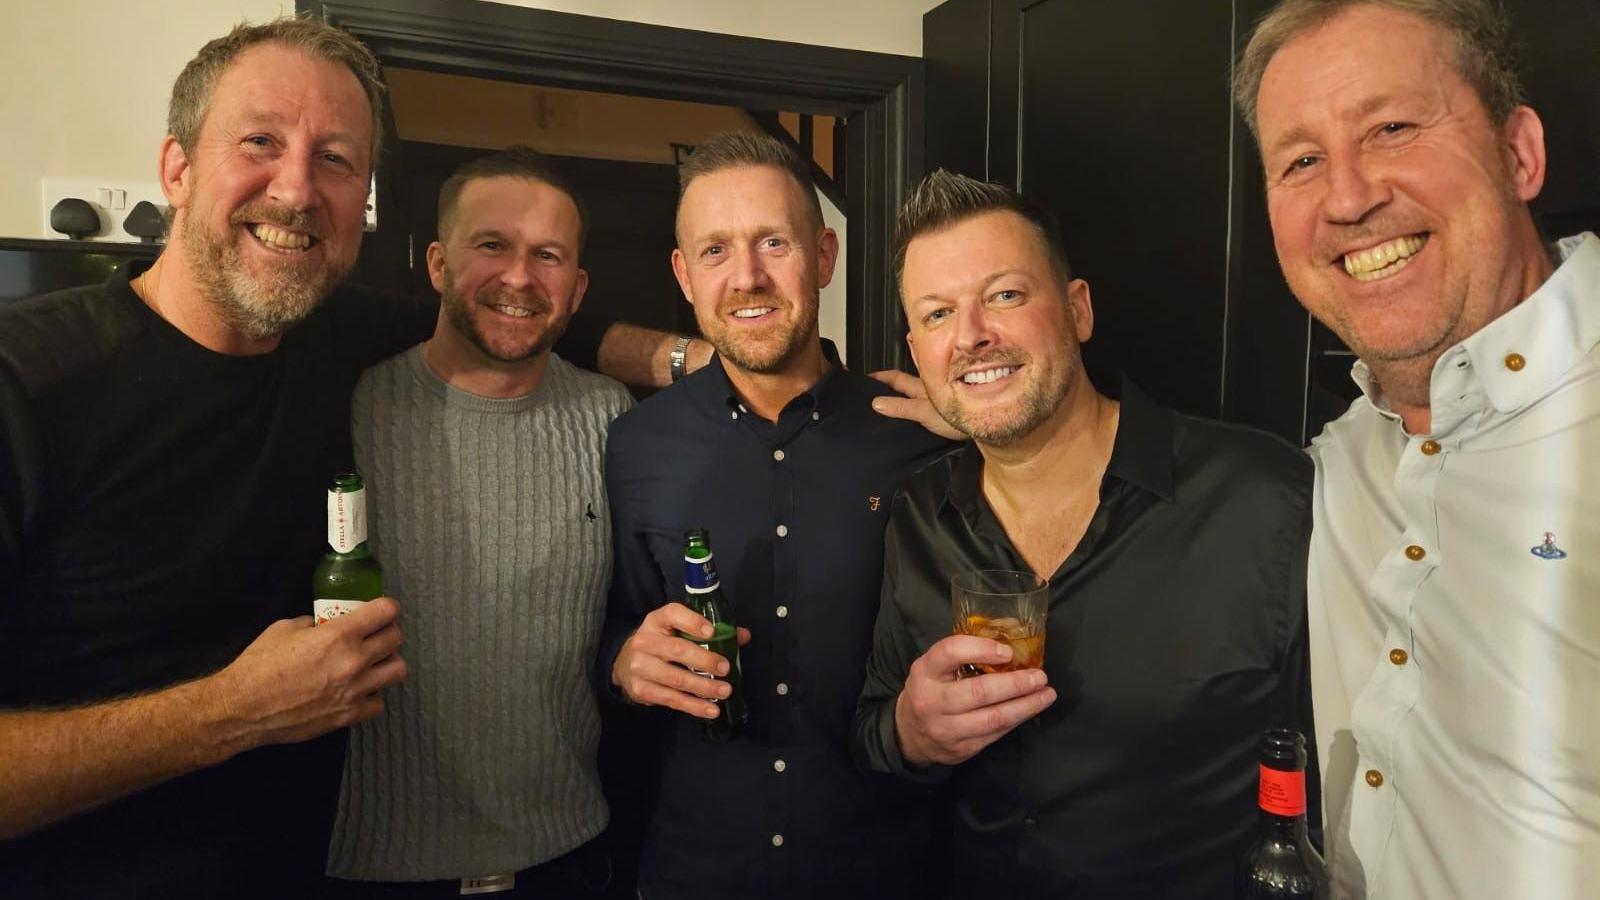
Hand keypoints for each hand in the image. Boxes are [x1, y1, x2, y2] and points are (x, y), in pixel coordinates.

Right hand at [205, 597, 407, 752]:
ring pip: (398, 671)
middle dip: (388, 632)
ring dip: (387, 663)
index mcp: (339, 635)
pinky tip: (358, 692)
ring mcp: (355, 690)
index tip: (382, 610)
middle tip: (376, 635)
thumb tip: (323, 625)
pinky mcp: (348, 715)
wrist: (243, 708)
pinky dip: (372, 696)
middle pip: (396, 639)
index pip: (386, 611)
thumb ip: (313, 624)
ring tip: (373, 664)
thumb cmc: (259, 665)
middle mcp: (354, 661)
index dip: (387, 607)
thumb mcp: (284, 629)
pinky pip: (379, 703)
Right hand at [612, 601, 749, 719]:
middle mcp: (645, 641)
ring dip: (703, 687)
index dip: (693, 622)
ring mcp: (640, 666)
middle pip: (677, 650)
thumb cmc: (661, 644)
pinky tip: (711, 710)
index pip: (673, 614)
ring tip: (725, 691)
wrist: (625, 664)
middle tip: (725, 669)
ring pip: (676, 678)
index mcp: (657, 620)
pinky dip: (693, 706)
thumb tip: (743, 636)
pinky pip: (671, 699)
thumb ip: (710, 632)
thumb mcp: (677, 631)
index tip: (712, 632)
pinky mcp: (641, 689)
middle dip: (704, 660)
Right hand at [869, 369, 963, 440]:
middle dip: (888, 384)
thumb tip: (877, 403)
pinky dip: (910, 407)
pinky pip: (920, 406)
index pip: (895, 378)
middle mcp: (926, 391)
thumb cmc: (956, 416)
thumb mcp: (922, 412)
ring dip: (899, 395)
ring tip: (885, 400)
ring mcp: (933, 401)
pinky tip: (907, 416)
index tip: (866, 379)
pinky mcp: (940, 412)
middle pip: (902, 384)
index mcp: (920, 387)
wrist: (979, 427)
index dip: (880, 377)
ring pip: (911, 394)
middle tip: (872, 388)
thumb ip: (901, 407)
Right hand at [894, 634, 1055, 766]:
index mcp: (925, 671)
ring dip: (1025, 706)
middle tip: (1039, 676)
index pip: (950, 652)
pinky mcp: (961, 749)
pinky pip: (995, 734)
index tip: (1008, 652)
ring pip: (993, 718)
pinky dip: (1016, 720)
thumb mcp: (935, 666)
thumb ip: (963, 654)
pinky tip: (1029, 709)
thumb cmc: (931, 689)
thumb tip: (1009, 645)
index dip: (981, 649)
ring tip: (1046, 695)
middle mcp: (932, 700)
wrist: (910, 732)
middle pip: (979, 691)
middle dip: (1015, 684)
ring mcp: (946, 728)